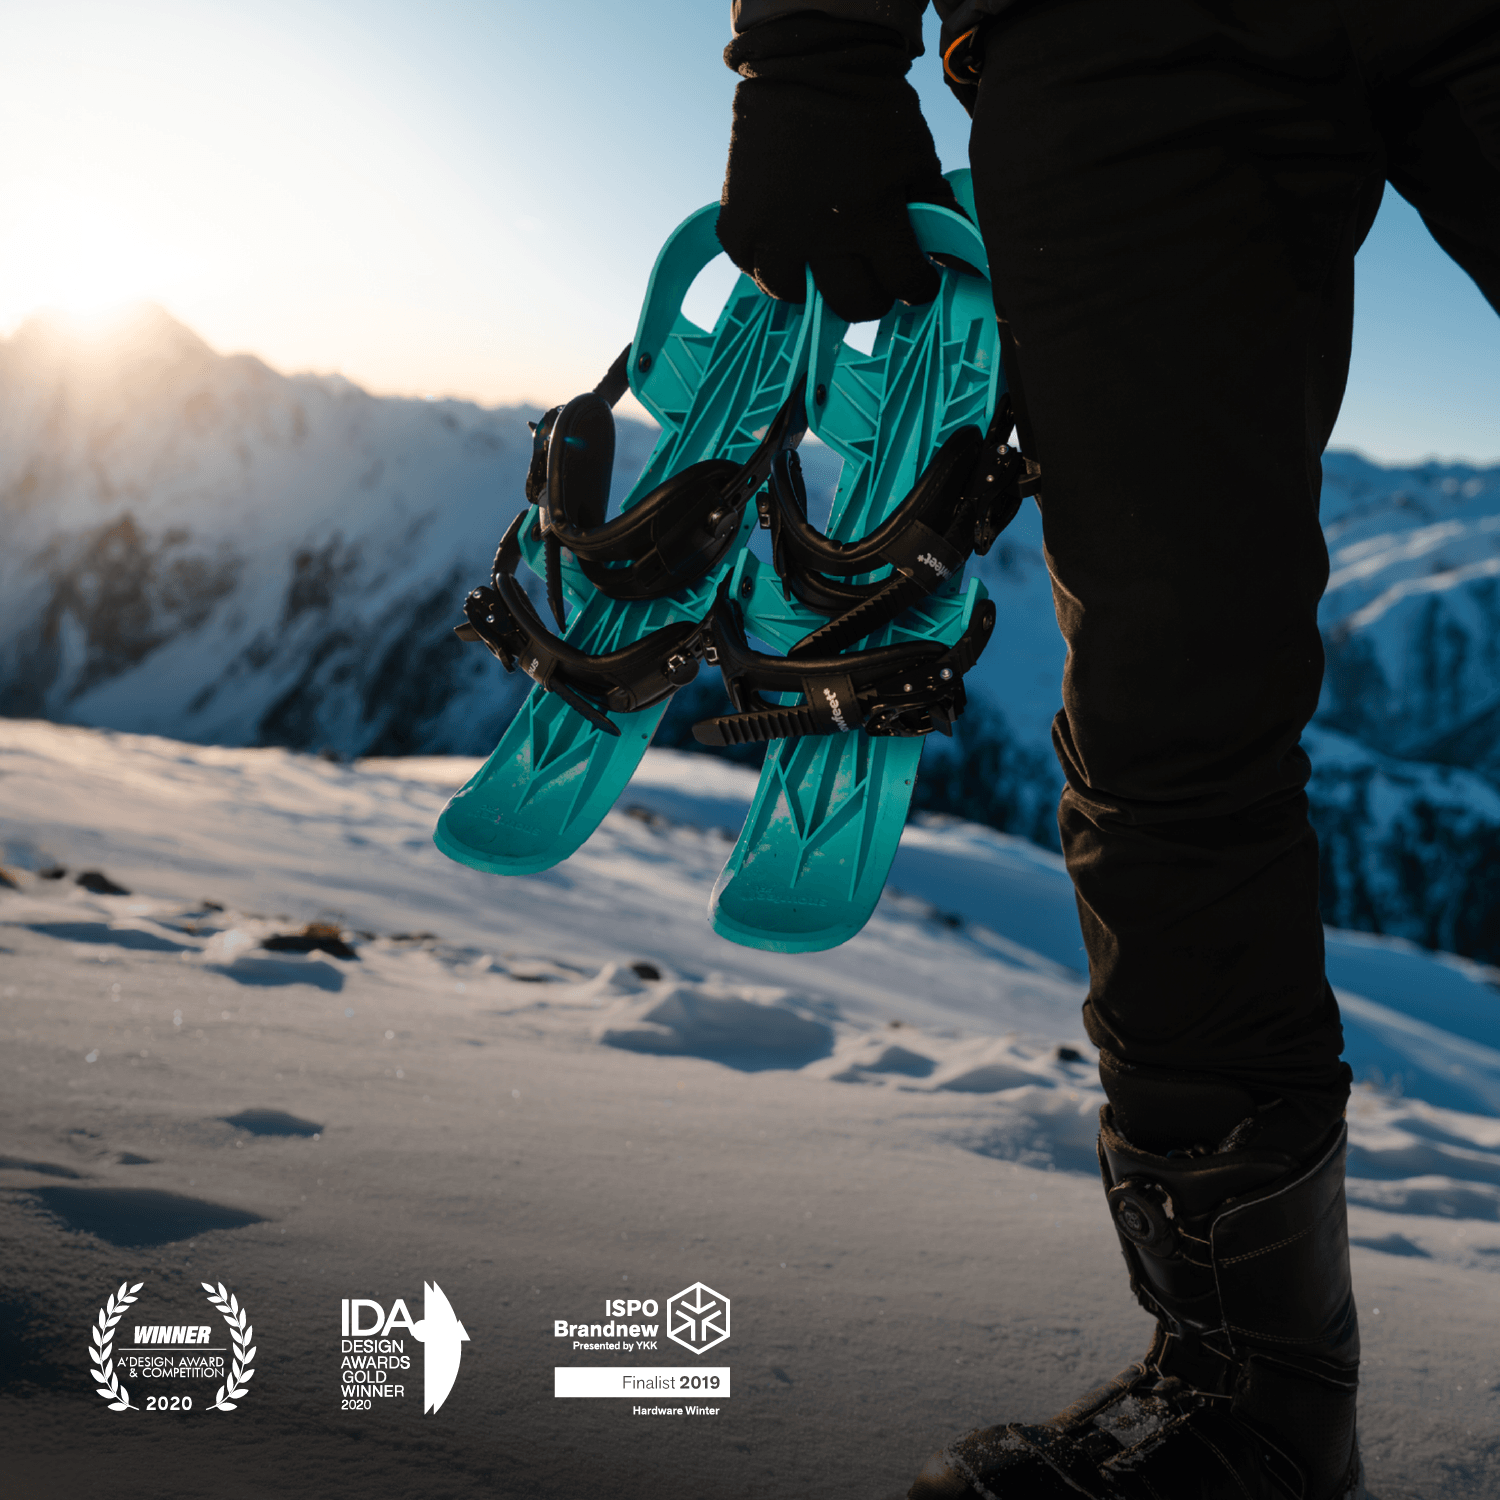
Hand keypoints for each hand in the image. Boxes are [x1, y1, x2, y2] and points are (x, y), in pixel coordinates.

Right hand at [718, 15, 959, 323]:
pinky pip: (749, 266)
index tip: (917, 280)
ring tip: (823, 269)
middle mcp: (820, 236)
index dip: (917, 286)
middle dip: (873, 297)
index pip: (903, 285)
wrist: (810, 62)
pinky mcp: (739, 221)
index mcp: (872, 220)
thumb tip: (958, 261)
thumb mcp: (918, 157)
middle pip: (852, 304)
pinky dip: (767, 264)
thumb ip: (937, 213)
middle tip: (875, 281)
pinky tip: (785, 249)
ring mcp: (774, 231)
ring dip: (814, 288)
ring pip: (794, 295)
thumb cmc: (871, 109)